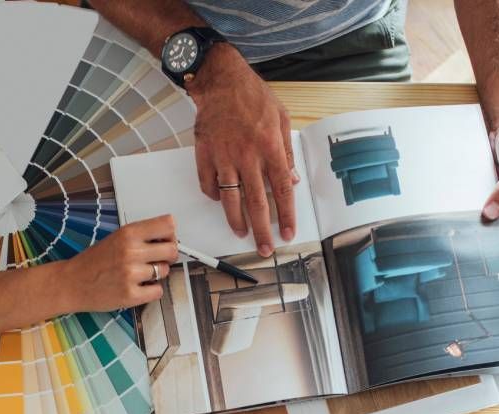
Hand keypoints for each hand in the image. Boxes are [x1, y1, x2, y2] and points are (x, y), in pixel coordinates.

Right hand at [60, 216, 177, 310]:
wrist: (71, 283)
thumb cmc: (94, 261)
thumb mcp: (116, 238)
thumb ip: (141, 236)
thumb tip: (169, 238)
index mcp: (128, 233)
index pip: (168, 225)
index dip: (170, 234)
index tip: (164, 240)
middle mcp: (131, 251)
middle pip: (172, 250)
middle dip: (168, 256)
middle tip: (156, 260)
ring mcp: (131, 274)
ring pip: (165, 271)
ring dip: (156, 274)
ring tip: (138, 275)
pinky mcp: (131, 295)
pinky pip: (158, 291)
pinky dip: (151, 291)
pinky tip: (137, 287)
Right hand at [189, 46, 296, 257]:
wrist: (221, 79)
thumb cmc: (253, 96)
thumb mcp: (282, 118)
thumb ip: (287, 152)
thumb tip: (293, 180)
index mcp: (271, 147)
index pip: (282, 190)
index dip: (286, 215)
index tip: (288, 233)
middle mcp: (248, 156)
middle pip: (257, 203)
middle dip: (262, 231)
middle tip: (265, 248)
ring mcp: (224, 157)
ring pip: (230, 199)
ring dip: (236, 221)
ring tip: (241, 233)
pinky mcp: (205, 154)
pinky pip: (209, 184)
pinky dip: (214, 196)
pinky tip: (221, 201)